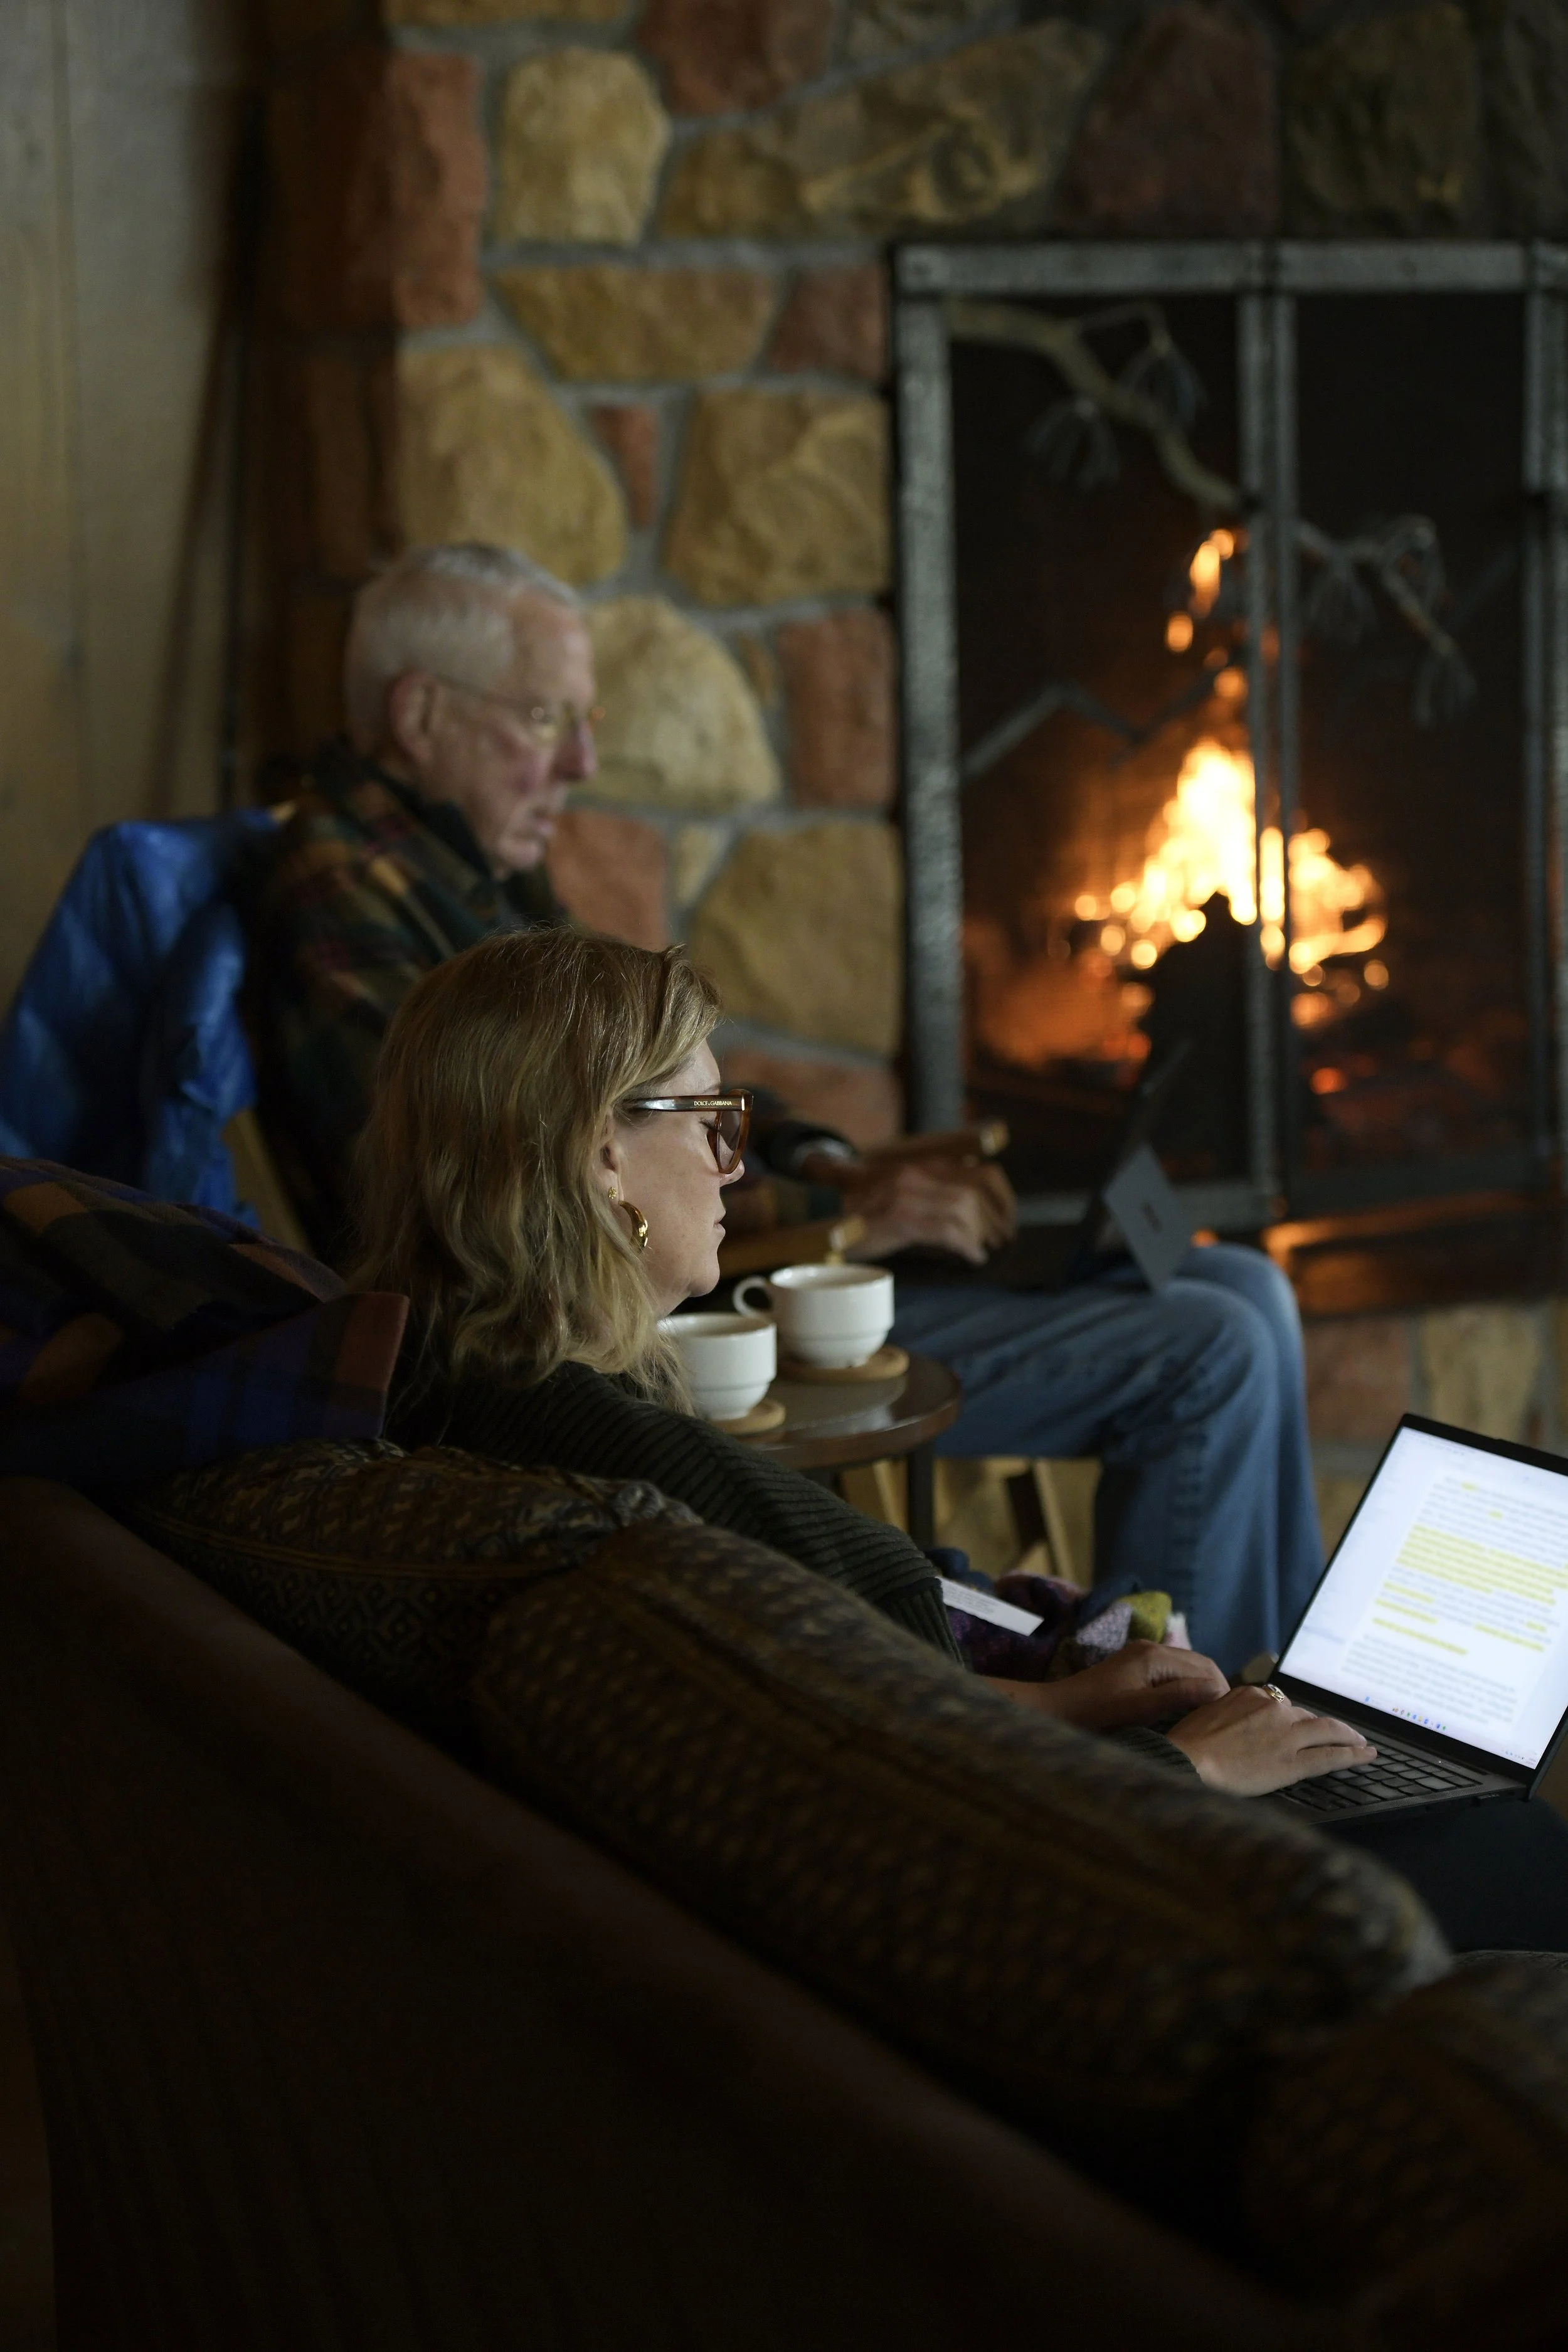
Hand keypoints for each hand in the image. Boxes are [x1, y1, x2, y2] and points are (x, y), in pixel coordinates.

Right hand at [835, 1158, 1016, 1264]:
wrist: (815, 1220)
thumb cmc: (858, 1215)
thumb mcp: (896, 1198)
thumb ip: (930, 1198)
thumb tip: (970, 1218)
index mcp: (919, 1167)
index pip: (980, 1173)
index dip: (1003, 1198)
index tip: (1008, 1220)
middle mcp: (915, 1174)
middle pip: (977, 1191)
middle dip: (998, 1218)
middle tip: (1002, 1240)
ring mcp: (906, 1195)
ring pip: (965, 1210)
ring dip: (981, 1233)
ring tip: (985, 1250)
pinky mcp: (898, 1218)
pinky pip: (947, 1231)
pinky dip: (966, 1245)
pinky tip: (971, 1258)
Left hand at [990, 1640, 1227, 1730]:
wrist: (1056, 1710)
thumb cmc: (1094, 1714)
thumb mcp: (1139, 1709)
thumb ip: (1177, 1697)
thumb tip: (1217, 1690)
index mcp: (1154, 1655)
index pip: (1205, 1667)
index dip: (1221, 1692)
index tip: (1228, 1720)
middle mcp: (1150, 1649)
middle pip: (1199, 1664)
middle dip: (1214, 1689)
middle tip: (1223, 1721)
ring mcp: (1142, 1656)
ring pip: (1186, 1669)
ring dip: (1200, 1689)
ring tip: (1209, 1719)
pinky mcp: (1135, 1667)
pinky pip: (1172, 1673)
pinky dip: (1185, 1688)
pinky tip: (1186, 1711)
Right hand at [1165, 1685, 1375, 1795]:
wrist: (1187, 1761)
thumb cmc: (1188, 1745)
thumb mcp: (1208, 1714)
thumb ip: (1231, 1713)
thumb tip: (1239, 1722)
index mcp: (1250, 1694)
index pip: (1282, 1705)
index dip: (1296, 1719)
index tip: (1304, 1725)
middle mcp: (1273, 1708)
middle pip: (1305, 1718)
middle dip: (1321, 1729)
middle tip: (1340, 1736)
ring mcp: (1285, 1734)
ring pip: (1327, 1731)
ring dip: (1348, 1737)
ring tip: (1361, 1743)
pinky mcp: (1292, 1761)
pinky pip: (1330, 1756)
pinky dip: (1353, 1755)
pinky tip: (1367, 1755)